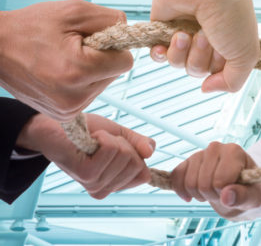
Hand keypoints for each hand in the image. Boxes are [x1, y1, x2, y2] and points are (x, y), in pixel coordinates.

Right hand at [0, 0, 132, 121]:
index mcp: (78, 71)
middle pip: (115, 75)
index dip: (114, 47)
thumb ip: (110, 19)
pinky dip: (82, 83)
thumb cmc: (33, 26)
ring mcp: (68, 110)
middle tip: (74, 48)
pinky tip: (61, 73)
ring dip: (92, 71)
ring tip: (64, 60)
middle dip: (102, 59)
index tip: (95, 39)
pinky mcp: (64, 115)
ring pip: (103, 85)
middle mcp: (75, 97)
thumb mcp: (74, 11)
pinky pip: (89, 95)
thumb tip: (129, 31)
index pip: (125, 62)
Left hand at [16, 113, 153, 198]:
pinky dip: (104, 137)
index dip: (136, 154)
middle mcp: (104, 189)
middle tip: (103, 142)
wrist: (55, 126)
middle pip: (137, 164)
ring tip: (94, 142)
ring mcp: (94, 183)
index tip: (117, 147)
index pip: (145, 175)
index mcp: (114, 185)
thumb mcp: (121, 136)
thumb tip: (151, 152)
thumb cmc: (87, 131)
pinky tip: (89, 141)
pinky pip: (111, 149)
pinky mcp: (85, 173)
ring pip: (125, 155)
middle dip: (124, 145)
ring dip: (111, 139)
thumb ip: (139, 144)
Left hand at [150, 0, 258, 92]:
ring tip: (187, 32)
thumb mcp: (246, 56)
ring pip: (178, 65)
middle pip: (197, 71)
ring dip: (183, 51)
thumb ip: (232, 82)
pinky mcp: (164, 29)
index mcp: (227, 48)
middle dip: (200, 56)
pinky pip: (159, 55)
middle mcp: (206, 43)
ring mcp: (185, 36)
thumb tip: (206, 89)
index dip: (218, 68)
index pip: (218, 75)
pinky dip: (162, 53)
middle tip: (206, 35)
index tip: (223, 48)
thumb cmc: (231, 16)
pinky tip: (169, 42)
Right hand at [170, 142, 260, 218]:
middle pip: (203, 184)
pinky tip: (191, 195)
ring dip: (199, 195)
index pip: (220, 181)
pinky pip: (176, 177)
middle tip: (222, 193)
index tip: (233, 192)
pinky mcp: (188, 161)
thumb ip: (243, 196)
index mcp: (234, 151)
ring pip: (189, 183)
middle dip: (212, 196)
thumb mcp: (253, 197)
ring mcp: (200, 153)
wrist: (237, 186)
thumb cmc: (248, 189)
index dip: (225, 194)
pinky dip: (181, 190)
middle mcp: (216, 147)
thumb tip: (226, 196)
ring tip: (212, 191)